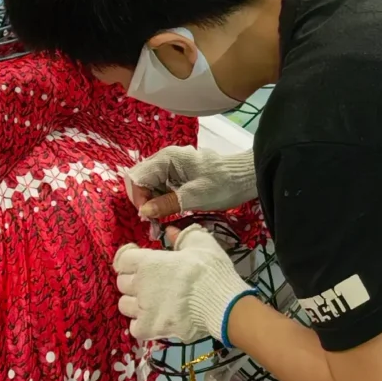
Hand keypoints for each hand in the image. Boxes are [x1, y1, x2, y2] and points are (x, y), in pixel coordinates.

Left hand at [113, 228, 252, 345]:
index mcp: (148, 262)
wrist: (221, 303)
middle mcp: (140, 284)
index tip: (137, 257)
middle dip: (132, 280)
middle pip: (121, 282)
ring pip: (124, 305)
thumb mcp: (200, 243)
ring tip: (149, 302)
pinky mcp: (150, 329)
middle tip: (148, 280)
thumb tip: (170, 231)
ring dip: (134, 302)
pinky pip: (134, 328)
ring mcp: (143, 309)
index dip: (128, 257)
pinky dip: (141, 325)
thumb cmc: (210, 270)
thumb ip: (182, 236)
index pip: (122, 259)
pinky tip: (154, 320)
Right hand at [125, 144, 257, 221]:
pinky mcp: (175, 176)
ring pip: (148, 186)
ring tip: (159, 222)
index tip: (148, 216)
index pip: (137, 177)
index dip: (138, 198)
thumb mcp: (195, 196)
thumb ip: (168, 203)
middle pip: (139, 180)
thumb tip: (145, 211)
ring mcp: (169, 167)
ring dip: (150, 203)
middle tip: (152, 221)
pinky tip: (167, 213)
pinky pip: (159, 188)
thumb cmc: (222, 184)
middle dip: (142, 201)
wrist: (244, 178)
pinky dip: (159, 201)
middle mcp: (164, 159)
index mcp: (167, 159)